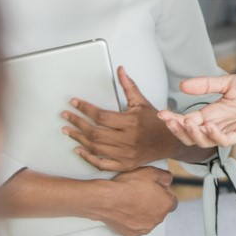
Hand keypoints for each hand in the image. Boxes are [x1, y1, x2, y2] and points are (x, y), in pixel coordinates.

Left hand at [65, 67, 185, 171]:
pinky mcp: (125, 165)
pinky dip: (88, 158)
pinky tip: (79, 149)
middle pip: (94, 133)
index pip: (101, 115)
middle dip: (77, 123)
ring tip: (68, 130)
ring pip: (95, 148)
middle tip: (66, 116)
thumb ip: (129, 86)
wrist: (169, 142)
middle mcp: (128, 140)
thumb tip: (120, 70)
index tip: (74, 103)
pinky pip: (102, 164)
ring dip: (78, 139)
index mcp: (131, 122)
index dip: (85, 108)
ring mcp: (126, 154)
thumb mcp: (142, 102)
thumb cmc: (155, 122)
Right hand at [94, 166, 176, 235]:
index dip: (163, 195)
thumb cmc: (128, 186)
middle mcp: (158, 219)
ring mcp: (145, 228)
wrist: (107, 199)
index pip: (172, 202)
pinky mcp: (132, 233)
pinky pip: (135, 227)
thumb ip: (165, 177)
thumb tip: (167, 181)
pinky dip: (132, 221)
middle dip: (153, 204)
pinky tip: (125, 211)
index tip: (156, 192)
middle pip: (159, 212)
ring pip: (148, 220)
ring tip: (131, 202)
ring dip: (143, 213)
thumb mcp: (151, 172)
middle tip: (141, 195)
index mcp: (166, 204)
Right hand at [158, 74, 235, 147]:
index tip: (161, 113)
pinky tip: (208, 125)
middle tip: (168, 120)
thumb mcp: (228, 83)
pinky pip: (224, 140)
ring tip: (185, 123)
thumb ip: (206, 85)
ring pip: (204, 140)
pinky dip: (213, 135)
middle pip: (191, 134)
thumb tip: (183, 84)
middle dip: (177, 129)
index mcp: (212, 113)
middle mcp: (217, 124)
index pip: (188, 120)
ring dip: (192, 134)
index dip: (174, 119)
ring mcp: (229, 131)